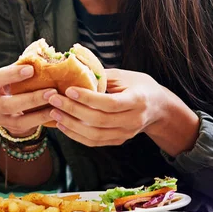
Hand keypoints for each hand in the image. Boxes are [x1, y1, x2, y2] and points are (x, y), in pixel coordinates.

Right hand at [0, 64, 56, 136]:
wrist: (11, 107)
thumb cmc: (15, 83)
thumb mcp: (14, 74)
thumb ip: (24, 66)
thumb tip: (43, 52)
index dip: (11, 74)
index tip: (31, 69)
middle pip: (6, 104)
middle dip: (30, 98)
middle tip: (51, 90)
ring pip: (17, 118)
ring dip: (39, 110)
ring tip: (55, 102)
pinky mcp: (10, 128)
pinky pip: (26, 125)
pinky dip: (41, 118)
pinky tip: (54, 112)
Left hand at [46, 68, 168, 146]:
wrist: (159, 107)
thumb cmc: (138, 86)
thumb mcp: (124, 76)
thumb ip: (102, 76)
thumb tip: (74, 69)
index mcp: (137, 100)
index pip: (110, 103)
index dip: (88, 98)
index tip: (68, 90)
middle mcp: (133, 120)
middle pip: (100, 120)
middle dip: (73, 110)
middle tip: (53, 99)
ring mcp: (126, 134)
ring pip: (95, 135)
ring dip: (71, 125)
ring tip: (53, 113)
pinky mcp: (118, 141)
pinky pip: (95, 142)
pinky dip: (76, 135)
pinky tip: (62, 125)